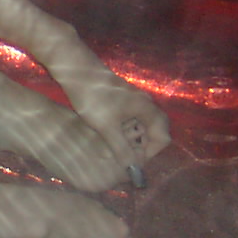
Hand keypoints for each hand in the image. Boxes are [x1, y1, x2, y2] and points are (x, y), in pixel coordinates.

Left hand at [43, 38, 170, 177]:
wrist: (75, 69)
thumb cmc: (93, 97)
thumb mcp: (106, 127)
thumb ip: (122, 149)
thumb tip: (133, 169)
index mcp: (148, 109)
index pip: (163, 138)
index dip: (150, 154)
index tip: (132, 162)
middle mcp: (146, 104)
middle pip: (155, 132)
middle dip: (142, 147)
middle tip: (125, 157)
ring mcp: (134, 100)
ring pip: (142, 126)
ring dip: (132, 140)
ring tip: (115, 148)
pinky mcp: (122, 99)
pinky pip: (131, 119)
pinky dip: (124, 130)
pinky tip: (108, 135)